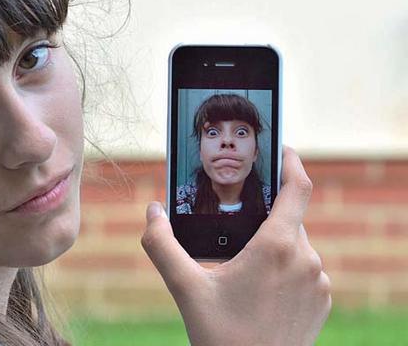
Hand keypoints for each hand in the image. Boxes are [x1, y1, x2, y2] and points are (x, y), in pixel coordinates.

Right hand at [141, 147, 330, 345]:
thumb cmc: (222, 336)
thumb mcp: (185, 287)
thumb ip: (161, 244)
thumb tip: (152, 211)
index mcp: (277, 247)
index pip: (297, 188)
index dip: (291, 162)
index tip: (281, 148)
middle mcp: (306, 260)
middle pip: (289, 218)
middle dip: (264, 213)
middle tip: (235, 220)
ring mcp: (319, 283)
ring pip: (296, 244)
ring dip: (272, 243)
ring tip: (241, 262)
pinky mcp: (322, 302)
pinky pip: (304, 268)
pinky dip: (284, 266)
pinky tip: (257, 285)